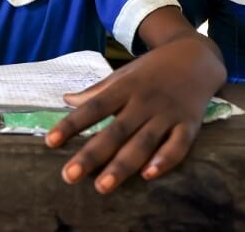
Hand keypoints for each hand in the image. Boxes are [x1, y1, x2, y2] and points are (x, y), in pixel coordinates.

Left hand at [46, 38, 225, 193]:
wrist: (194, 57)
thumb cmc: (151, 70)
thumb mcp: (122, 74)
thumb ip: (96, 91)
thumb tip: (65, 99)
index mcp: (124, 87)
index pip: (93, 107)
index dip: (71, 124)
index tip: (50, 142)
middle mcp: (143, 101)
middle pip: (115, 131)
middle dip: (91, 154)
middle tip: (68, 176)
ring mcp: (167, 113)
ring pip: (143, 142)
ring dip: (122, 166)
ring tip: (101, 186)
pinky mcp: (189, 124)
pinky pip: (178, 145)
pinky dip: (165, 160)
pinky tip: (148, 175)